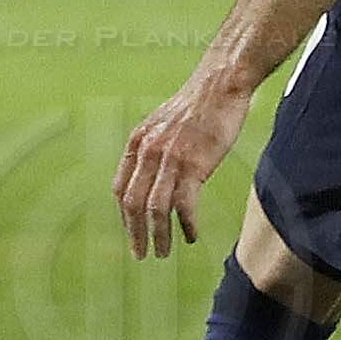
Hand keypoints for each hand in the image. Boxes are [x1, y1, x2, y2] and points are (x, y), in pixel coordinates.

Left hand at [114, 63, 253, 259]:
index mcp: (138, 142)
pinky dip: (185, 225)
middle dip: (135, 233)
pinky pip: (184, 205)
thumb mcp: (163, 125)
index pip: (121, 188)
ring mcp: (169, 158)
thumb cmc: (197, 106)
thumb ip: (153, 149)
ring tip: (163, 253)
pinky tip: (191, 235)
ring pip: (155, 209)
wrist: (220, 84)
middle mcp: (148, 151)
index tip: (132, 233)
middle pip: (132, 203)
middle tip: (141, 255)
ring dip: (158, 235)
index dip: (124, 215)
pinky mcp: (193, 164)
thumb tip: (152, 175)